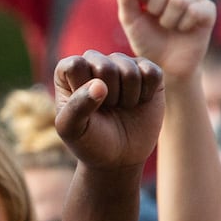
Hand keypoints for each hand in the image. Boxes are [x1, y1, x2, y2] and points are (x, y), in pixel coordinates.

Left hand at [53, 50, 164, 169]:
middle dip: (108, 96)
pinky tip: (139, 102)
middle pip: (104, 66)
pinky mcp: (148, 71)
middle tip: (107, 110)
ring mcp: (122, 65)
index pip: (76, 65)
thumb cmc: (89, 141)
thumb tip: (99, 85)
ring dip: (128, 96)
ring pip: (130, 69)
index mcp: (69, 71)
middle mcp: (95, 62)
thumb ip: (76, 107)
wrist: (118, 157)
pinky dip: (147, 93)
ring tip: (121, 107)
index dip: (83, 89)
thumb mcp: (72, 129)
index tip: (85, 107)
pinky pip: (152, 73)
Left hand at [117, 0, 215, 80]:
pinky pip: (194, 11)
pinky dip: (183, 25)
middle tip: (156, 18)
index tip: (141, 7)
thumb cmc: (146, 38)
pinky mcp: (209, 9)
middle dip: (155, 7)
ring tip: (169, 26)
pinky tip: (183, 29)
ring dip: (168, 20)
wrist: (165, 63)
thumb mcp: (128, 18)